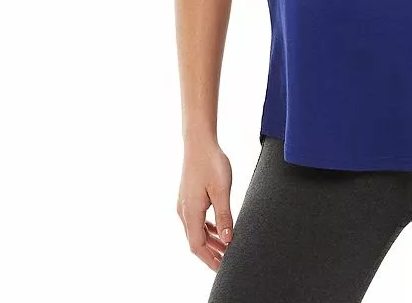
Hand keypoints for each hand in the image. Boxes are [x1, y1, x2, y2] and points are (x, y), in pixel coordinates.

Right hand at [177, 140, 235, 270]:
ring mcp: (184, 204)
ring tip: (225, 248)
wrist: (199, 142)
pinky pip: (196, 220)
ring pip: (196, 231)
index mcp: (191, 212)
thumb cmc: (211, 163)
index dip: (210, 259)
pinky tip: (218, 229)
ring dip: (210, 241)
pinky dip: (207, 229)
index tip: (222, 268)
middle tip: (227, 261)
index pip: (197, 246)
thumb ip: (224, 216)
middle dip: (211, 253)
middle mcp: (184, 211)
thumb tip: (227, 240)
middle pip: (195, 241)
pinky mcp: (188, 197)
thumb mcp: (222, 190)